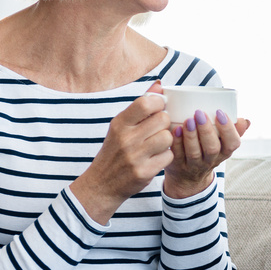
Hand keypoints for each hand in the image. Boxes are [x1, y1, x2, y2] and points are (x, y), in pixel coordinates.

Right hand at [73, 84, 173, 222]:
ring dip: (167, 141)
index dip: (159, 103)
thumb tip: (159, 85)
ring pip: (168, 137)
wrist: (102, 184)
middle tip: (158, 130)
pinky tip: (155, 159)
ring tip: (157, 145)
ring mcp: (135, 156)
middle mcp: (126, 139)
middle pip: (162, 119)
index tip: (159, 109)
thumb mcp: (121, 127)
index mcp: (119, 123)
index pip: (146, 102)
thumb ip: (140, 106)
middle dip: (164, 123)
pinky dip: (166, 157)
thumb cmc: (115, 152)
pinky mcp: (144, 172)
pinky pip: (168, 156)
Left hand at [163, 102, 249, 199]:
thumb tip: (245, 121)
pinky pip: (177, 155)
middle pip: (212, 149)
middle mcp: (210, 161)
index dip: (228, 129)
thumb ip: (234, 131)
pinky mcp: (178, 166)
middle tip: (200, 113)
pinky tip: (176, 129)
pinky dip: (177, 142)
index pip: (232, 143)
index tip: (220, 112)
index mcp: (225, 152)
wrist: (188, 177)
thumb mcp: (223, 145)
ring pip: (194, 153)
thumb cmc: (207, 151)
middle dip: (207, 130)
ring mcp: (194, 165)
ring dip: (191, 136)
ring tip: (188, 120)